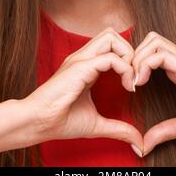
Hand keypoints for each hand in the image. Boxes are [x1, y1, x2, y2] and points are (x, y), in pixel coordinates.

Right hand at [23, 28, 142, 151]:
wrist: (37, 123)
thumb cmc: (61, 121)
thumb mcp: (96, 124)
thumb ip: (118, 128)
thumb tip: (138, 142)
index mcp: (86, 65)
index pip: (111, 46)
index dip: (127, 60)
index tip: (133, 85)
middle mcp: (83, 57)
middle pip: (112, 33)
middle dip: (129, 50)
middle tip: (134, 76)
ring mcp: (81, 59)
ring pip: (111, 36)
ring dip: (127, 55)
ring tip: (131, 79)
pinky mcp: (81, 67)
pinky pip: (110, 57)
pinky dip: (125, 69)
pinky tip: (127, 87)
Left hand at [132, 31, 175, 156]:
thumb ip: (164, 131)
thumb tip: (145, 145)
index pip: (152, 50)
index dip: (137, 62)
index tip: (132, 86)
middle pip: (149, 39)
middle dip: (134, 55)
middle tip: (130, 80)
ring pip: (152, 40)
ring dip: (138, 58)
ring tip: (136, 81)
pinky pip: (159, 54)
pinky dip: (144, 65)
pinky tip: (142, 83)